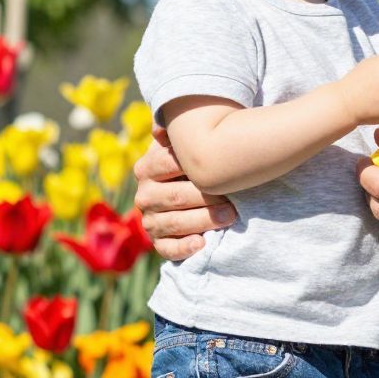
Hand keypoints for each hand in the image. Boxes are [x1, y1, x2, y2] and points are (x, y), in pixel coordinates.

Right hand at [133, 125, 236, 260]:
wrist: (197, 192)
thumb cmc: (197, 163)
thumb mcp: (186, 143)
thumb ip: (177, 132)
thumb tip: (159, 128)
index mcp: (146, 169)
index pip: (166, 164)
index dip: (194, 164)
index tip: (220, 163)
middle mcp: (144, 195)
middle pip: (175, 197)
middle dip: (206, 197)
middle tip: (234, 197)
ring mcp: (150, 220)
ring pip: (174, 223)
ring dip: (203, 220)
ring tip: (230, 216)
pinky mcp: (159, 242)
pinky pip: (167, 249)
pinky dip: (183, 248)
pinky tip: (202, 243)